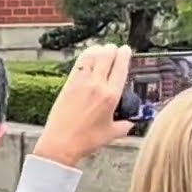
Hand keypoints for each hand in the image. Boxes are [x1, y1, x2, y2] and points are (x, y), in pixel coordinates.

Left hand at [32, 44, 135, 167]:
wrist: (61, 143)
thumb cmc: (85, 140)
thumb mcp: (112, 134)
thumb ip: (125, 126)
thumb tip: (130, 123)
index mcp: (111, 96)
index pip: (121, 68)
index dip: (124, 55)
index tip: (126, 50)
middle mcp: (96, 86)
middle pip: (106, 57)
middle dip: (112, 49)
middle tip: (114, 48)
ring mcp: (81, 83)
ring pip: (92, 57)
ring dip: (98, 50)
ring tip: (102, 49)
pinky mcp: (68, 85)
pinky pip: (78, 64)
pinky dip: (85, 57)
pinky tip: (87, 55)